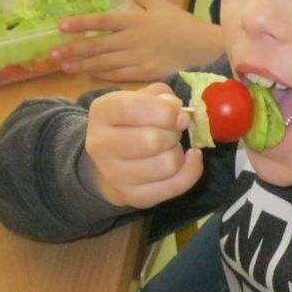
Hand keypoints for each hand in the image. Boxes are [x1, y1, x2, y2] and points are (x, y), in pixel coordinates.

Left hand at [51, 0, 224, 81]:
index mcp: (135, 19)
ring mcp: (138, 57)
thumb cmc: (183, 24)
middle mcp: (132, 38)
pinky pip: (119, 75)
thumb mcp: (161, 4)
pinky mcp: (145, 73)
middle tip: (52, 54)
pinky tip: (89, 75)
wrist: (204, 47)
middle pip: (97, 45)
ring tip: (64, 66)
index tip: (60, 27)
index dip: (80, 24)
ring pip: (104, 62)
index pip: (101, 21)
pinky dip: (103, 75)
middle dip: (73, 49)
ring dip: (82, 64)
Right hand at [85, 84, 204, 207]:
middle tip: (174, 131)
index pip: (133, 108)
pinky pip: (175, 185)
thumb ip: (160, 94)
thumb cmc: (133, 122)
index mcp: (102, 112)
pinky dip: (191, 170)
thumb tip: (176, 107)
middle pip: (152, 141)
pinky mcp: (133, 196)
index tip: (181, 116)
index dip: (165, 111)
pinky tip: (189, 159)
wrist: (112, 160)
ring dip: (179, 152)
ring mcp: (114, 175)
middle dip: (174, 134)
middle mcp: (100, 145)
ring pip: (166, 165)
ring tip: (172, 146)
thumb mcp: (142, 97)